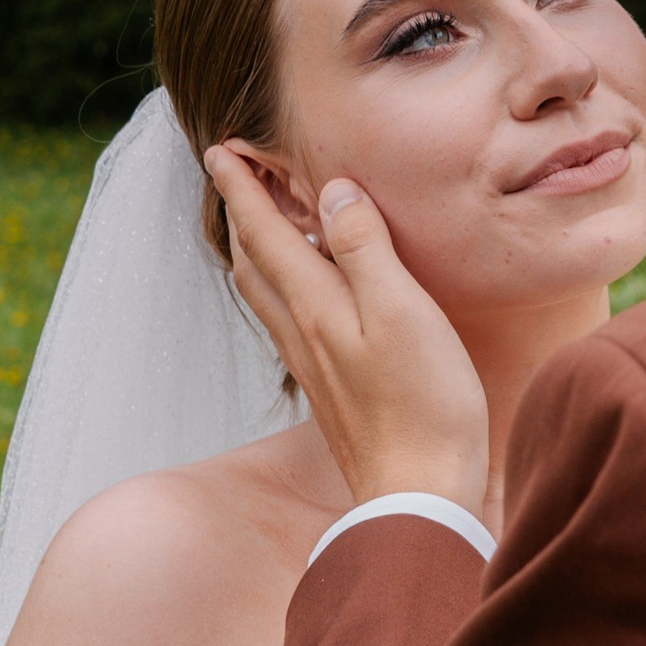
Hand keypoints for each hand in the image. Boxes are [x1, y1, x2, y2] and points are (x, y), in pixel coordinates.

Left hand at [207, 147, 490, 515]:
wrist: (418, 496)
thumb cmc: (423, 405)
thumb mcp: (402, 312)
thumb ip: (365, 249)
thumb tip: (334, 191)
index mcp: (316, 307)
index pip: (265, 233)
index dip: (243, 189)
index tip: (222, 148)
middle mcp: (303, 333)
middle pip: (254, 262)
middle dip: (241, 213)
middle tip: (236, 173)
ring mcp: (316, 364)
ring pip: (267, 294)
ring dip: (257, 248)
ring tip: (262, 220)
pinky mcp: (334, 388)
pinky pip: (291, 319)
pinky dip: (284, 285)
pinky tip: (307, 291)